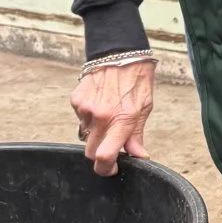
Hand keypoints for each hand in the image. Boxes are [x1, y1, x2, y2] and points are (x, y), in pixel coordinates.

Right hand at [72, 61, 154, 176]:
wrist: (120, 53)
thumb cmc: (137, 79)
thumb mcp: (145, 108)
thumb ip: (137, 135)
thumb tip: (139, 156)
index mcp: (121, 121)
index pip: (104, 157)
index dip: (105, 169)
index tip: (111, 168)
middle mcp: (100, 117)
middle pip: (90, 152)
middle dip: (100, 153)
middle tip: (111, 143)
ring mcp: (85, 108)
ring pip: (85, 134)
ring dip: (95, 131)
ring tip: (108, 114)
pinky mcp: (76, 100)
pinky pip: (80, 118)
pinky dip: (88, 116)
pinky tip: (100, 102)